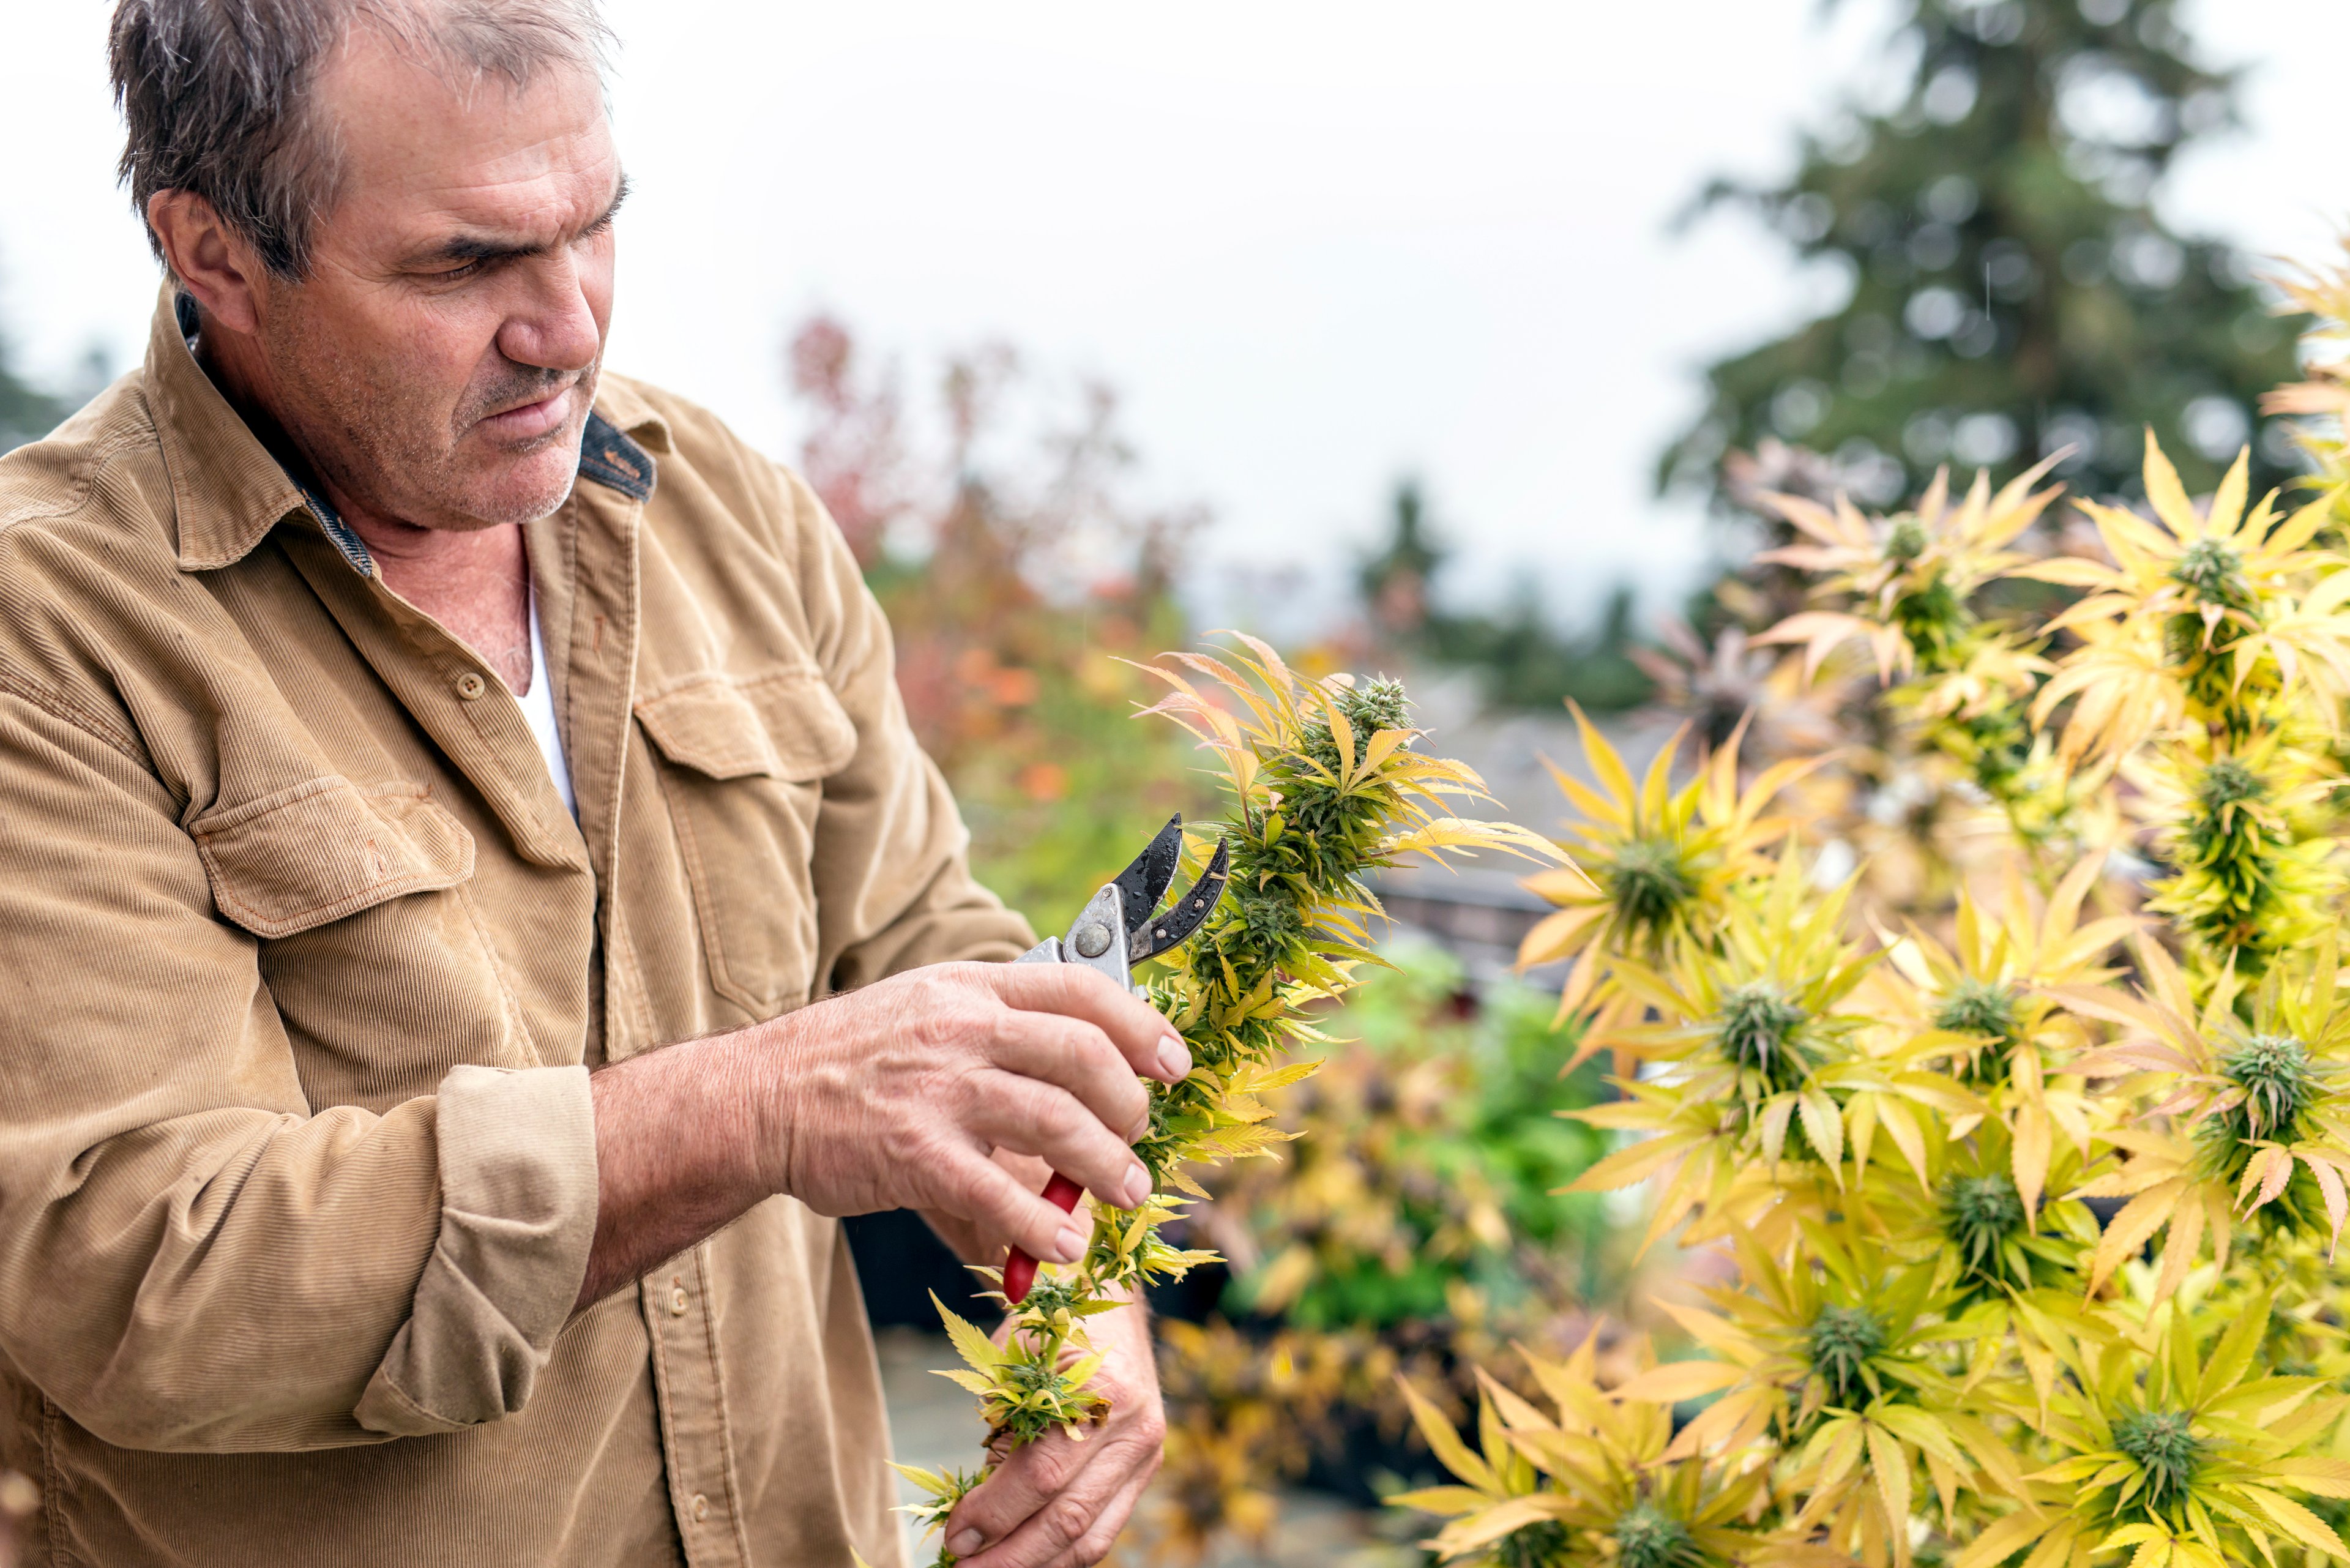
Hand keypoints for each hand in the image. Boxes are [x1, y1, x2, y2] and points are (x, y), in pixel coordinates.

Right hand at [758, 962, 1189, 1268]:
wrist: (757, 1098)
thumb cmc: (850, 1062)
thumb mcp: (925, 1011)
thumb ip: (998, 1034)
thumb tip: (1082, 1082)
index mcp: (970, 987)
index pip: (1079, 989)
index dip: (1140, 1026)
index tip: (1173, 1063)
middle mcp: (960, 1028)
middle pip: (1082, 1054)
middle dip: (1130, 1104)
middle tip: (1139, 1140)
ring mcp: (936, 1088)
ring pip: (1055, 1121)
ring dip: (1105, 1167)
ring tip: (1123, 1195)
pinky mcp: (912, 1152)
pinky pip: (998, 1192)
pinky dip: (1044, 1225)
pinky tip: (1064, 1245)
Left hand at [945, 1291, 1164, 1566]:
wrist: (1108, 1304)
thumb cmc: (1049, 1328)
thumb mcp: (1016, 1362)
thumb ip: (1002, 1431)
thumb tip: (973, 1517)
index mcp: (1103, 1390)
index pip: (1042, 1474)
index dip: (993, 1513)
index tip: (953, 1536)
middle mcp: (1136, 1429)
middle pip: (1068, 1518)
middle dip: (1009, 1557)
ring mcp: (1146, 1456)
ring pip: (1091, 1538)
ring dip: (1034, 1566)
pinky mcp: (1143, 1473)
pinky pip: (1103, 1530)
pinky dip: (1062, 1555)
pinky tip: (1025, 1560)